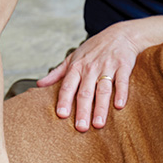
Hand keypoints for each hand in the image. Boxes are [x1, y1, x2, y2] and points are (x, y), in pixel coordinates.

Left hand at [37, 17, 162, 130]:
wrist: (120, 34)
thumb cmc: (94, 48)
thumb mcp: (73, 57)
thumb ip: (57, 73)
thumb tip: (39, 85)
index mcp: (77, 67)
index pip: (68, 86)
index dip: (64, 100)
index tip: (61, 114)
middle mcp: (91, 68)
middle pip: (85, 92)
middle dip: (82, 111)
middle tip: (81, 128)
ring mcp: (107, 67)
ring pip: (103, 90)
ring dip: (101, 108)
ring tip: (98, 124)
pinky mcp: (123, 66)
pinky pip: (122, 81)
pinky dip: (121, 93)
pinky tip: (119, 106)